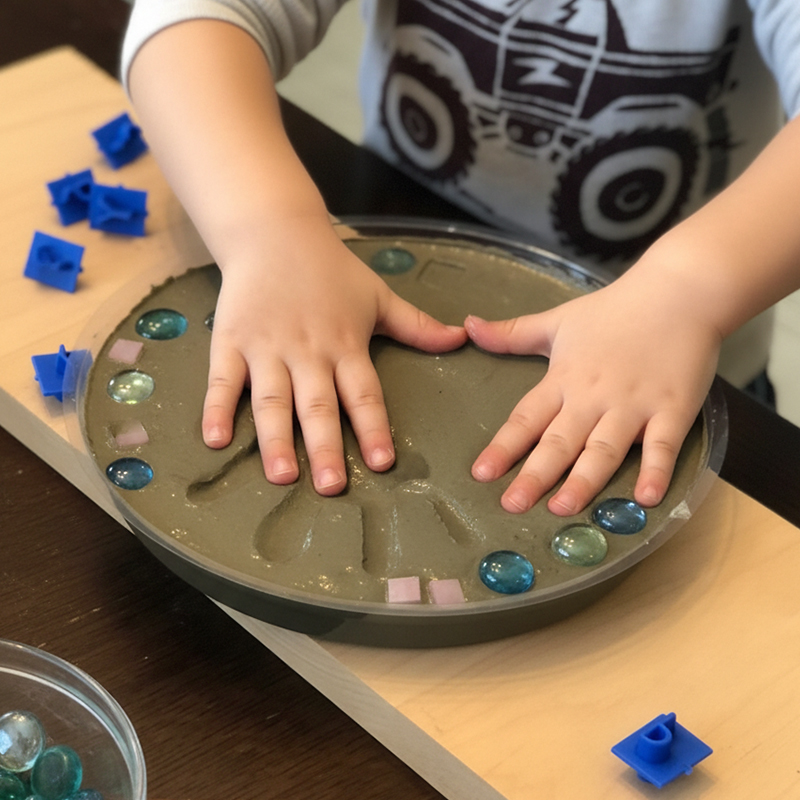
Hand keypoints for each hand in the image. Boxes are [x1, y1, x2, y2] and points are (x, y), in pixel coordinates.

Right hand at [201, 218, 466, 494]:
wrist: (274, 232)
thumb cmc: (331, 268)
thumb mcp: (378, 295)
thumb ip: (416, 324)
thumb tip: (462, 338)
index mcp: (346, 344)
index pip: (364, 393)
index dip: (374, 428)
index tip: (382, 462)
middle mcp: (307, 352)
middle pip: (318, 405)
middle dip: (325, 447)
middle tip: (331, 486)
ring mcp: (266, 348)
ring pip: (272, 400)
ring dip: (275, 439)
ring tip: (281, 476)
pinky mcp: (231, 341)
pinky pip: (223, 380)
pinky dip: (218, 408)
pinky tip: (215, 440)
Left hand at [466, 271, 720, 514]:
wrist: (679, 292)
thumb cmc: (614, 309)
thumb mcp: (557, 320)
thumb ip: (512, 333)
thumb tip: (468, 326)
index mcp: (563, 379)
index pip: (525, 418)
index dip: (503, 447)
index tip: (481, 474)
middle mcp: (593, 398)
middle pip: (559, 442)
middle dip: (534, 476)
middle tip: (513, 506)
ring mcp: (633, 406)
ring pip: (603, 449)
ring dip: (583, 481)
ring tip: (562, 508)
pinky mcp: (672, 409)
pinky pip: (662, 446)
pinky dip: (656, 472)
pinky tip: (646, 499)